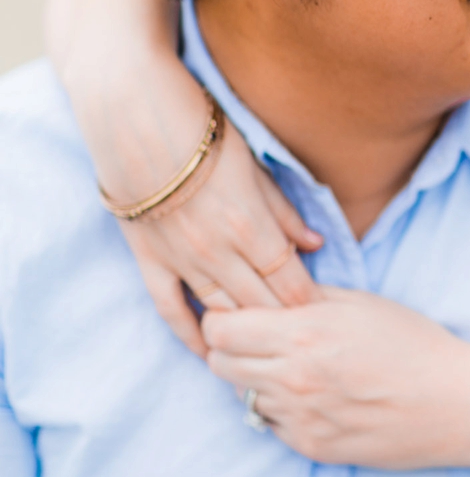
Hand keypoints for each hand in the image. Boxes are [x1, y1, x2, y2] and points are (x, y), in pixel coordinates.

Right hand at [121, 122, 323, 356]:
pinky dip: (191, 334)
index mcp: (252, 227)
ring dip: (246, 330)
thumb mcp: (257, 169)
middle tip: (303, 335)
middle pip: (261, 303)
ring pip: (222, 312)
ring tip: (267, 346)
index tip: (323, 314)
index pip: (291, 282)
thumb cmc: (205, 138)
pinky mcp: (151, 262)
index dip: (309, 302)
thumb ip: (285, 213)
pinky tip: (208, 352)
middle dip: (285, 321)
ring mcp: (183, 262)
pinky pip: (171, 310)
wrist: (137, 124)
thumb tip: (316, 244)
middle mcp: (219, 253)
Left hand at [203, 286, 469, 467]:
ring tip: (301, 369)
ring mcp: (299, 417)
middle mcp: (292, 378)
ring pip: (243, 396)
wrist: (455, 403)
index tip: (241, 315)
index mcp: (304, 333)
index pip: (219, 329)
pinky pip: (272, 424)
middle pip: (219, 364)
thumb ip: (308, 295)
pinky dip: (284, 408)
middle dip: (233, 349)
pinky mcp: (310, 447)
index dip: (224, 318)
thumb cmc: (415, 344)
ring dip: (259, 381)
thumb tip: (268, 290)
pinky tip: (320, 396)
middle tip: (262, 341)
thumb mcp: (363, 303)